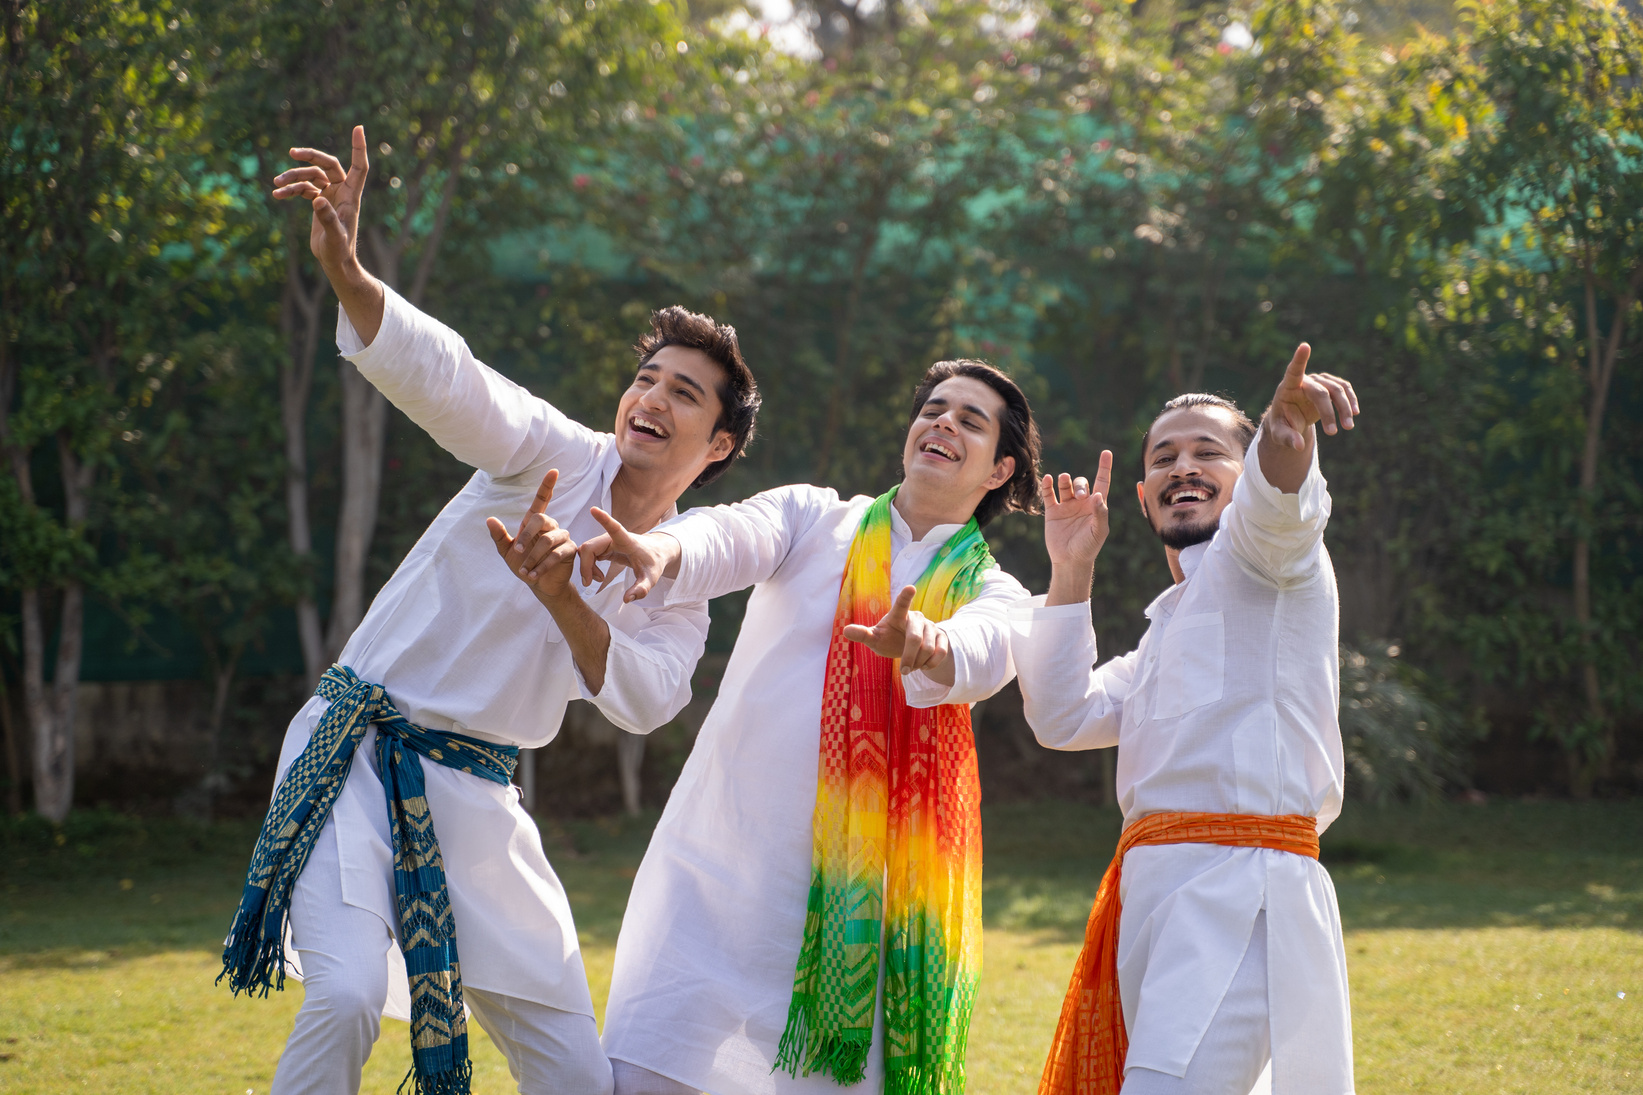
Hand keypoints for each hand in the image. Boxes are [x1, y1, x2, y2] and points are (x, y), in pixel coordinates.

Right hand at [272, 125, 369, 279]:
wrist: (334, 263)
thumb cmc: (339, 252)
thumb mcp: (334, 238)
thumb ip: (327, 219)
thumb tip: (318, 201)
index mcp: (352, 196)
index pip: (359, 167)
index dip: (359, 148)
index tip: (358, 128)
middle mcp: (343, 192)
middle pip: (328, 164)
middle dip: (311, 156)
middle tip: (292, 153)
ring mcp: (330, 196)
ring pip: (311, 176)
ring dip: (293, 177)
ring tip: (276, 184)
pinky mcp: (319, 202)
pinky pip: (304, 189)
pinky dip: (291, 190)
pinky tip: (277, 195)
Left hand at [487, 469, 576, 598]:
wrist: (540, 585)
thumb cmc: (524, 566)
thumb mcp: (507, 552)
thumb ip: (499, 536)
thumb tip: (490, 519)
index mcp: (535, 523)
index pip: (542, 501)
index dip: (547, 486)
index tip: (553, 471)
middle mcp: (551, 527)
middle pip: (541, 519)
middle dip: (526, 536)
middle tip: (516, 551)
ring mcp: (562, 537)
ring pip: (547, 540)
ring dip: (532, 557)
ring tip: (524, 571)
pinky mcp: (570, 551)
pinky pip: (556, 555)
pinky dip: (541, 566)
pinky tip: (532, 575)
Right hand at [575, 508, 679, 602]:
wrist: (655, 552)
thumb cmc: (654, 562)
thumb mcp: (651, 578)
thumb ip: (641, 589)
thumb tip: (627, 599)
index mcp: (628, 541)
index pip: (615, 528)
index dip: (604, 519)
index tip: (594, 509)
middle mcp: (614, 538)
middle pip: (590, 547)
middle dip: (586, 566)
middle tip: (590, 583)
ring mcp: (607, 541)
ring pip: (586, 550)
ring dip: (587, 567)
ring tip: (598, 579)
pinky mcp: (604, 546)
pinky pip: (588, 554)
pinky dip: (589, 566)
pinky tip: (598, 576)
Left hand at [842, 585, 950, 676]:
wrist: (911, 649)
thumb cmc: (889, 639)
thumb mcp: (875, 638)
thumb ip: (863, 634)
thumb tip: (844, 631)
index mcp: (898, 615)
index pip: (901, 604)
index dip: (905, 596)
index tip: (910, 588)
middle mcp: (917, 617)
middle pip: (915, 638)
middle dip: (908, 657)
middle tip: (904, 671)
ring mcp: (931, 626)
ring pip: (928, 648)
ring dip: (918, 663)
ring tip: (912, 666)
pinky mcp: (942, 636)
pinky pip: (940, 652)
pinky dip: (931, 663)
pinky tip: (924, 666)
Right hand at [1040, 450, 1111, 570]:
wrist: (1070, 560)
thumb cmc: (1089, 547)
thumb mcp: (1099, 531)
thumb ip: (1100, 513)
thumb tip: (1097, 495)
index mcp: (1096, 505)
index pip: (1101, 482)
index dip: (1104, 467)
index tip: (1106, 453)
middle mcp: (1081, 503)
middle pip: (1081, 483)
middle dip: (1080, 484)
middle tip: (1080, 496)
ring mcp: (1066, 506)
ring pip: (1065, 485)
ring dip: (1064, 480)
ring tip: (1062, 479)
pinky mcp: (1053, 512)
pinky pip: (1049, 494)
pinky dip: (1048, 485)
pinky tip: (1048, 479)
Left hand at [1265, 343, 1359, 450]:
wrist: (1289, 419)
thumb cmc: (1281, 424)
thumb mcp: (1278, 434)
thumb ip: (1287, 439)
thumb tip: (1299, 446)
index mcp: (1287, 387)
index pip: (1293, 371)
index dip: (1299, 359)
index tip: (1305, 346)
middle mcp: (1304, 380)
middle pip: (1321, 391)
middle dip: (1328, 412)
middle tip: (1333, 433)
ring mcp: (1319, 381)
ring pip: (1337, 389)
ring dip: (1345, 408)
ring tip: (1348, 427)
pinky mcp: (1330, 385)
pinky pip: (1344, 389)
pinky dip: (1351, 400)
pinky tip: (1354, 413)